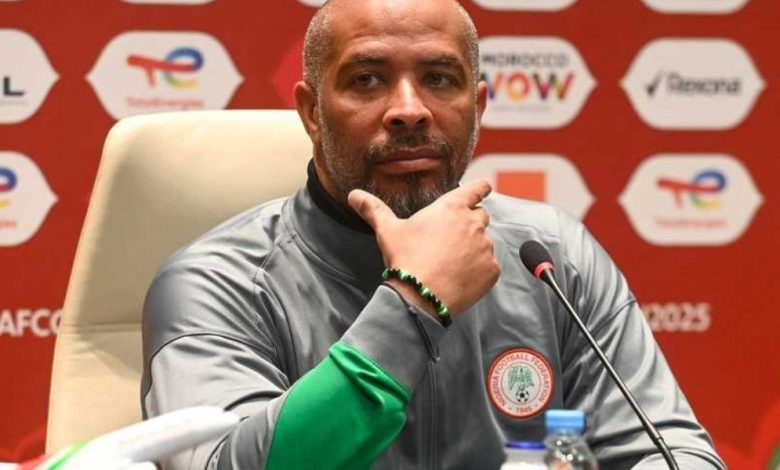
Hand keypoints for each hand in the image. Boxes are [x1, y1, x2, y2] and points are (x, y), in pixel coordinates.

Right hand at [348, 179, 499, 316]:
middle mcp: (473, 223)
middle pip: (481, 216)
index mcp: (452, 207)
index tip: (483, 189)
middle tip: (450, 239)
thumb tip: (353, 195)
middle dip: (470, 224)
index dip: (480, 188)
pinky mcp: (492, 270)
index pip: (477, 188)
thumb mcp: (387, 231)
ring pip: (485, 242)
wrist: (422, 296)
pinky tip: (459, 277)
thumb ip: (374, 209)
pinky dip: (479, 270)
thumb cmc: (406, 259)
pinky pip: (489, 266)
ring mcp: (485, 247)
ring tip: (451, 262)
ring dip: (473, 248)